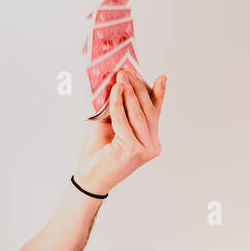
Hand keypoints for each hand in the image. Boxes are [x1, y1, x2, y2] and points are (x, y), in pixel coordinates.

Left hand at [74, 69, 166, 194]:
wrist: (88, 178)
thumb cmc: (98, 154)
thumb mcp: (109, 127)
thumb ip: (118, 110)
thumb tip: (119, 86)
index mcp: (149, 140)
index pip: (155, 113)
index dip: (158, 94)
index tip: (161, 77)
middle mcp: (151, 145)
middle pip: (147, 110)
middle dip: (138, 88)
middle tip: (129, 72)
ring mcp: (144, 149)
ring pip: (137, 114)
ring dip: (128, 93)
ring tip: (122, 77)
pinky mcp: (132, 150)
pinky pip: (123, 121)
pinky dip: (117, 105)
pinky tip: (114, 92)